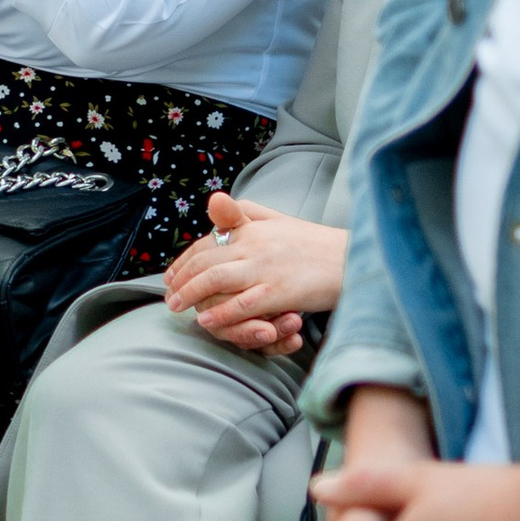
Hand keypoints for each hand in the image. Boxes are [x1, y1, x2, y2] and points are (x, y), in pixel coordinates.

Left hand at [161, 190, 349, 353]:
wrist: (351, 258)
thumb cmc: (314, 243)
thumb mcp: (278, 220)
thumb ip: (246, 213)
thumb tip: (216, 200)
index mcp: (253, 228)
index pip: (207, 242)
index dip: (185, 260)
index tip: (173, 275)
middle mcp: (254, 244)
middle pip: (205, 260)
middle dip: (182, 279)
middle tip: (168, 295)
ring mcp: (265, 267)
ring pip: (216, 279)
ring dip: (191, 294)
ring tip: (177, 306)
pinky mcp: (279, 290)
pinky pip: (242, 303)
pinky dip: (221, 312)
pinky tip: (206, 319)